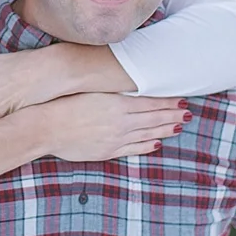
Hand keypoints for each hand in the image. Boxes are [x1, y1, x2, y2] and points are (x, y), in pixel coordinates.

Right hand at [38, 93, 189, 162]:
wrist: (46, 127)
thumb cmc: (64, 103)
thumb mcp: (92, 91)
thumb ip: (113, 90)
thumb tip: (129, 85)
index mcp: (118, 104)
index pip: (151, 102)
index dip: (168, 101)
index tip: (181, 99)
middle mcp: (121, 122)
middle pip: (154, 118)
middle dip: (173, 115)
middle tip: (188, 112)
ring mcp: (116, 138)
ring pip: (148, 134)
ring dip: (165, 129)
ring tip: (179, 125)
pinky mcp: (108, 151)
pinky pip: (134, 148)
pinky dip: (148, 146)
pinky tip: (158, 143)